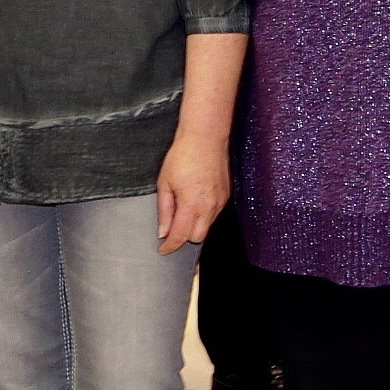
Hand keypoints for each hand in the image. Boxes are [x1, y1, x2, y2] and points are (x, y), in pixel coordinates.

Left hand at [154, 134, 229, 254]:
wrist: (205, 139)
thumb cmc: (182, 157)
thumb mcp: (165, 183)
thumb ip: (164, 210)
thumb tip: (163, 232)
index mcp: (191, 205)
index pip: (181, 236)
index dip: (170, 246)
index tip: (163, 250)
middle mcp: (209, 207)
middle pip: (197, 237)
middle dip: (183, 237)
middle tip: (171, 229)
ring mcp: (220, 202)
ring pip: (207, 226)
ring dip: (194, 226)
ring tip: (182, 210)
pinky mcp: (226, 195)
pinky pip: (214, 214)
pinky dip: (204, 215)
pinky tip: (195, 201)